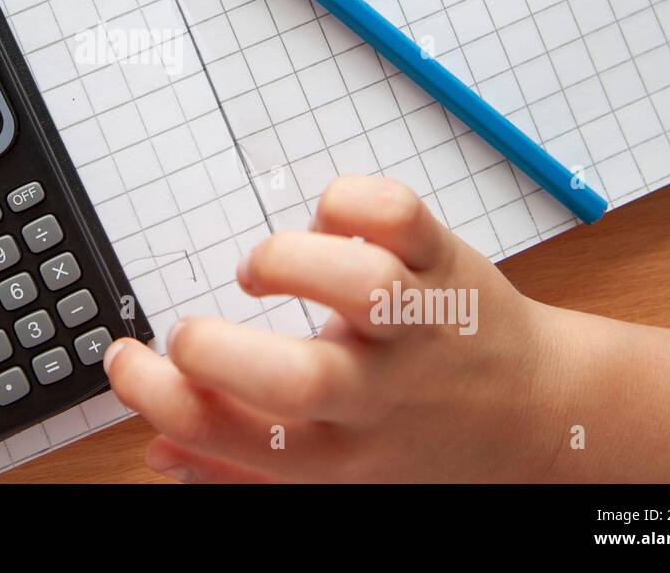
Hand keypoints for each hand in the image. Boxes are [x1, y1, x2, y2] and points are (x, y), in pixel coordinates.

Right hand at [102, 176, 565, 481]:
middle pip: (296, 381)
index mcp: (338, 453)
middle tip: (187, 332)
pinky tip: (328, 222)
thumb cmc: (425, 438)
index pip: (234, 438)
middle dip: (216, 352)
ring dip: (288, 263)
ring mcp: (418, 325)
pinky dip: (351, 200)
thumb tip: (157, 453)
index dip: (159, 400)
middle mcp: (380, 394)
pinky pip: (402, 216)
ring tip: (262, 269)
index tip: (126, 363)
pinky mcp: (445, 264)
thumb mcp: (333, 469)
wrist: (543, 415)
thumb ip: (241, 463)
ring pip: (361, 286)